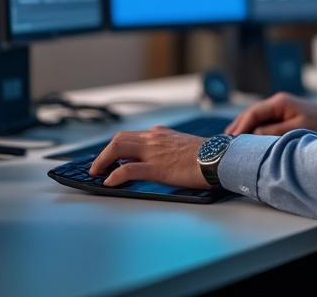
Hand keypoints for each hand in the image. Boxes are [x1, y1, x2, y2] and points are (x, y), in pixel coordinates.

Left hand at [90, 125, 208, 187]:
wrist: (220, 157)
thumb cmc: (208, 155)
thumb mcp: (185, 145)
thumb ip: (170, 148)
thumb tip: (162, 158)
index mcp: (161, 134)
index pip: (131, 136)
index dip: (116, 147)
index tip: (109, 157)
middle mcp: (154, 139)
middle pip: (119, 139)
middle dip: (103, 153)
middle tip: (97, 166)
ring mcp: (154, 152)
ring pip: (118, 149)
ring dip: (102, 160)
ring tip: (96, 173)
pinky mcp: (157, 168)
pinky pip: (128, 169)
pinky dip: (115, 176)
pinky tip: (109, 182)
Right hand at [225, 92, 316, 136]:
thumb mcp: (298, 129)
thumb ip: (275, 131)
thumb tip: (254, 134)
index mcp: (279, 103)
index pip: (253, 113)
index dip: (241, 126)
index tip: (232, 140)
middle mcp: (276, 102)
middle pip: (250, 114)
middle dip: (237, 127)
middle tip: (224, 142)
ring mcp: (277, 107)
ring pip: (253, 117)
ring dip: (241, 127)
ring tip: (229, 141)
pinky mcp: (280, 114)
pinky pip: (260, 120)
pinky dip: (250, 128)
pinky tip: (244, 138)